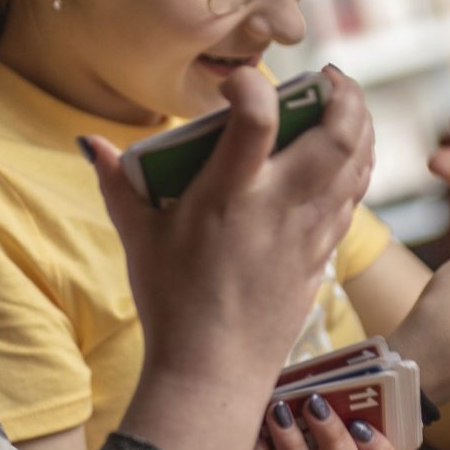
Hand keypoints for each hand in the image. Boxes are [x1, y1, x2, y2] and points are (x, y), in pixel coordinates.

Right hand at [88, 66, 373, 449]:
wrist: (213, 372)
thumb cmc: (171, 304)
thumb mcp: (138, 238)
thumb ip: (117, 182)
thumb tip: (89, 141)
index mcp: (227, 196)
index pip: (256, 121)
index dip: (253, 85)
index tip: (239, 80)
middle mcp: (278, 208)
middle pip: (337, 136)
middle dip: (343, 94)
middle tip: (327, 77)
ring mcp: (308, 232)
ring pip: (358, 164)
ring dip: (360, 125)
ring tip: (343, 105)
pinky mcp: (323, 254)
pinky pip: (354, 197)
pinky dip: (357, 166)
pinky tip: (346, 155)